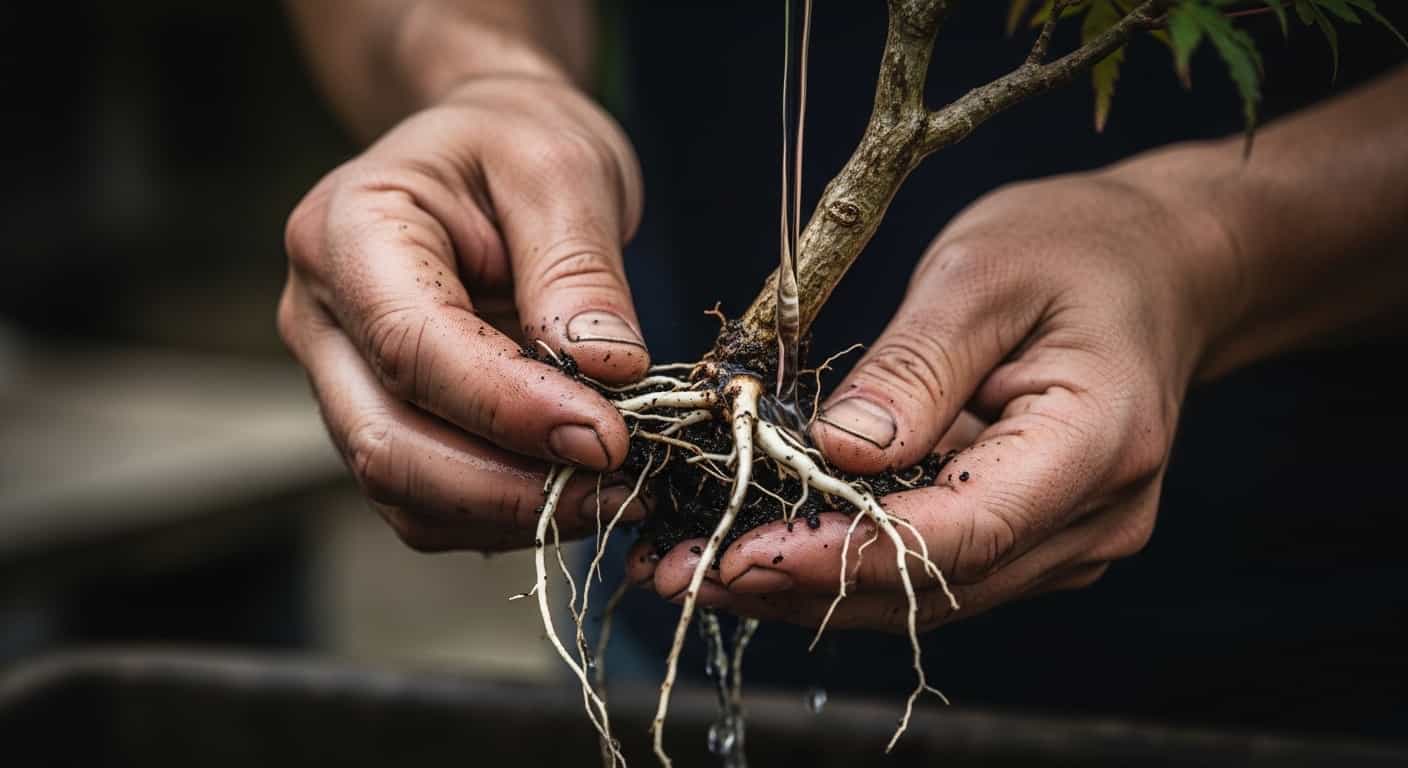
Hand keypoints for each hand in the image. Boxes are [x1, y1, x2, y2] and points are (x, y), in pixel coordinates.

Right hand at [279, 74, 650, 551]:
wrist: (483, 144)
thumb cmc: (516, 141)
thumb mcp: (565, 169)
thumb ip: (579, 271)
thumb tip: (606, 375)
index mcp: (348, 231)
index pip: (413, 348)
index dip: (511, 409)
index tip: (609, 437)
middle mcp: (320, 315)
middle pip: (387, 444)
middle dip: (509, 487)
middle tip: (621, 486)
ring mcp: (340, 377)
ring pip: (403, 492)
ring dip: (510, 513)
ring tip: (613, 492)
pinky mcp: (378, 417)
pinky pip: (427, 500)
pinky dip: (501, 513)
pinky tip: (575, 488)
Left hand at [629, 163, 1229, 629]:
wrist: (1153, 267)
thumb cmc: (1075, 249)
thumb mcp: (982, 274)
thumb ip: (914, 366)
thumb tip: (836, 453)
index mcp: (1095, 445)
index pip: (961, 533)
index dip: (844, 555)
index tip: (741, 554)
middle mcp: (1091, 519)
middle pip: (932, 584)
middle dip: (799, 585)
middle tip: (680, 575)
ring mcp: (1064, 540)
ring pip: (922, 594)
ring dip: (807, 588)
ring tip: (694, 571)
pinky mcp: (1028, 536)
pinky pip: (929, 569)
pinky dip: (843, 564)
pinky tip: (762, 548)